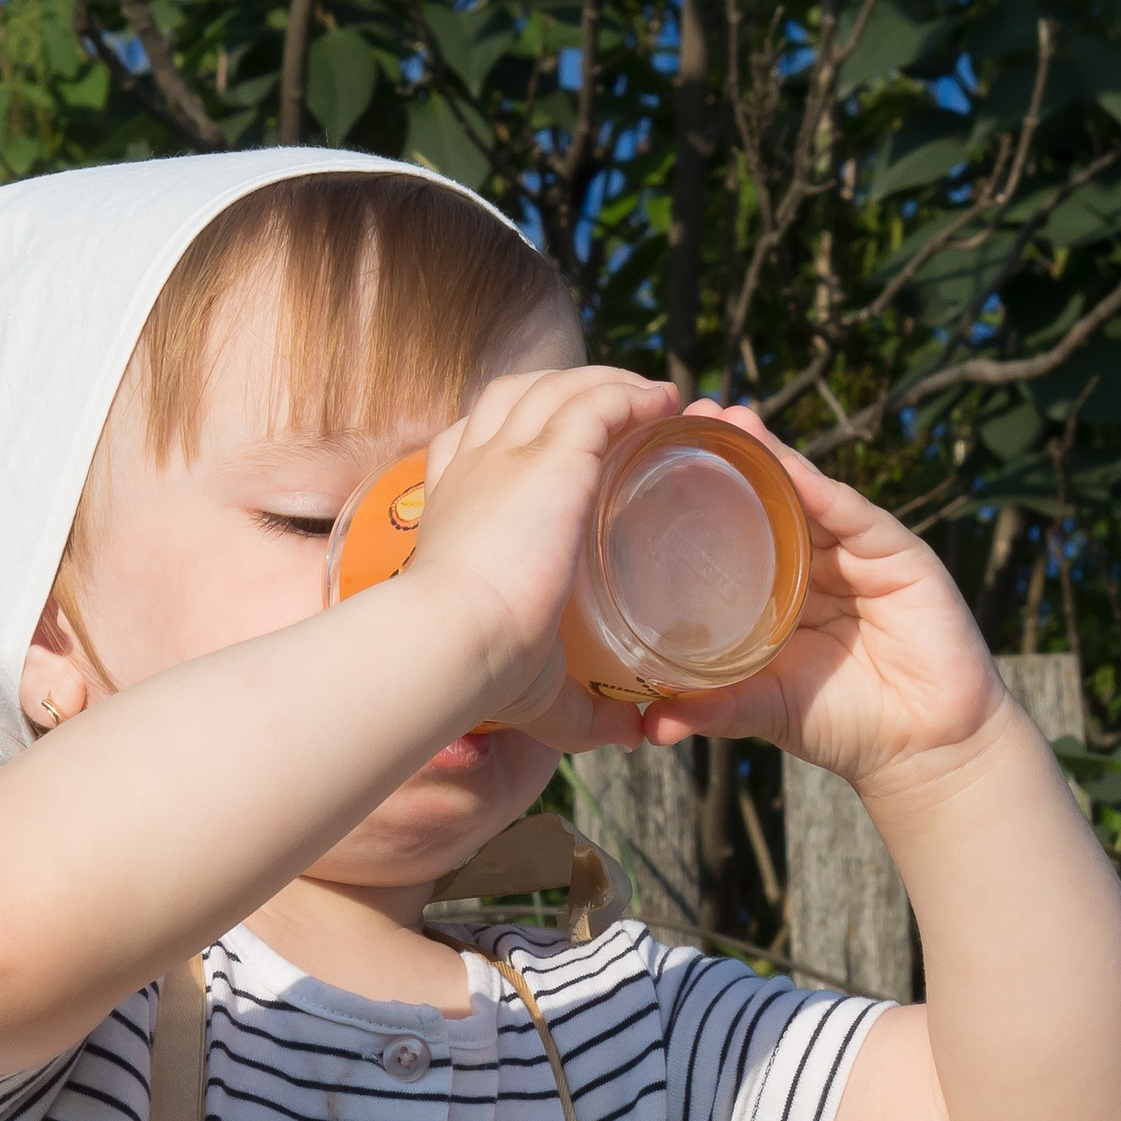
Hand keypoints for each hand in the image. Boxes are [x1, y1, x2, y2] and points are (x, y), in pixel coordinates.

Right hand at [403, 365, 682, 745]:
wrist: (453, 646)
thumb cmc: (478, 675)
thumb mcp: (534, 690)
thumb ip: (587, 711)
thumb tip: (634, 737)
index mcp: (454, 509)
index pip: (475, 443)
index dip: (513, 436)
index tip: (551, 450)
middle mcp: (476, 467)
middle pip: (517, 397)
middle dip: (566, 392)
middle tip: (619, 413)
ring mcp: (510, 454)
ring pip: (562, 387)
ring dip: (611, 383)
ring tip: (657, 399)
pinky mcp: (551, 454)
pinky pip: (600, 400)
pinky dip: (634, 394)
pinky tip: (666, 403)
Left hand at [639, 403, 1013, 801]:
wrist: (923, 748)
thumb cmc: (844, 725)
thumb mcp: (763, 709)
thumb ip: (712, 709)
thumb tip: (650, 728)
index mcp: (782, 594)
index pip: (738, 534)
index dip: (702, 500)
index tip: (652, 466)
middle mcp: (818, 564)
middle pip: (770, 499)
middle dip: (732, 456)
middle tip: (683, 416)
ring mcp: (858, 555)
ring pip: (807, 494)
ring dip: (770, 454)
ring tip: (727, 417)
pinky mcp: (897, 555)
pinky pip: (851, 513)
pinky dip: (817, 487)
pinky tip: (784, 461)